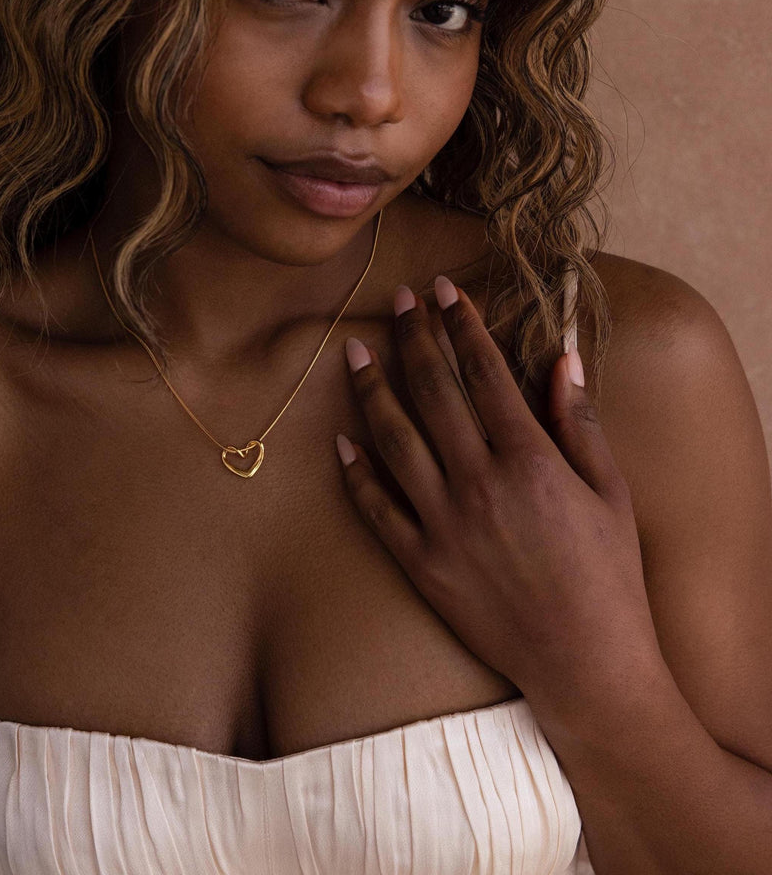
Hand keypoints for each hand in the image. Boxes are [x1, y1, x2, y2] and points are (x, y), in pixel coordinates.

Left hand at [336, 277, 657, 699]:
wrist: (585, 662)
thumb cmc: (608, 575)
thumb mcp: (611, 493)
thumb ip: (580, 423)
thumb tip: (563, 359)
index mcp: (528, 459)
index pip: (483, 372)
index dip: (460, 324)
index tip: (443, 290)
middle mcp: (477, 482)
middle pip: (432, 393)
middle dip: (412, 338)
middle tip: (396, 302)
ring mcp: (441, 523)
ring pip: (392, 440)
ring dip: (369, 390)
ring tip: (351, 352)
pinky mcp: (419, 562)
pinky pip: (375, 508)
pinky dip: (355, 473)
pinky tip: (340, 441)